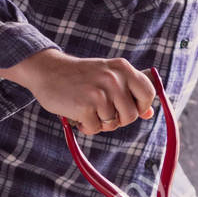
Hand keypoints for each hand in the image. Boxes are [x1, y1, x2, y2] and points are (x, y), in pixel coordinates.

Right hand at [5, 48, 155, 135]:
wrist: (47, 70)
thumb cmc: (80, 77)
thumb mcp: (108, 76)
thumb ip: (129, 92)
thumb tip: (149, 114)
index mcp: (122, 68)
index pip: (148, 93)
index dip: (141, 106)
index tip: (127, 108)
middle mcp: (113, 78)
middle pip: (131, 115)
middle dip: (118, 119)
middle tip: (102, 111)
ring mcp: (99, 92)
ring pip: (113, 124)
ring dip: (100, 123)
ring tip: (88, 110)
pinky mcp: (85, 106)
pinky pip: (95, 129)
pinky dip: (87, 127)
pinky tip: (78, 115)